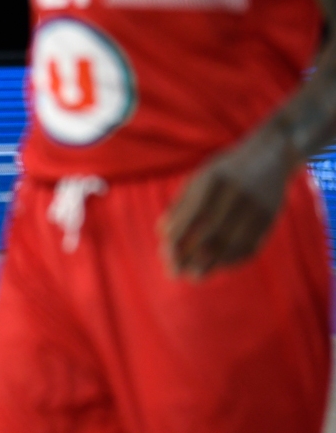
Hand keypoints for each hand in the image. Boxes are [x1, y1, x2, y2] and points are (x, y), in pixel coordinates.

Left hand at [161, 126, 293, 278]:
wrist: (270, 156)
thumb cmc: (224, 170)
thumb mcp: (199, 178)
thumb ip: (181, 204)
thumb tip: (162, 233)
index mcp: (213, 182)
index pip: (191, 218)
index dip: (178, 240)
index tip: (165, 256)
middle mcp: (236, 196)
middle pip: (211, 235)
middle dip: (191, 257)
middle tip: (174, 273)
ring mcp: (256, 209)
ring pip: (232, 244)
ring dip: (211, 265)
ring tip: (194, 276)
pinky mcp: (269, 219)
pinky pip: (251, 245)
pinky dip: (233, 260)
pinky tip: (219, 267)